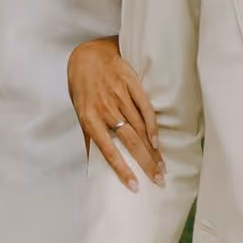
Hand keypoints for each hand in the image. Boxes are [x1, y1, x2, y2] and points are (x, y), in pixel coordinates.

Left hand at [68, 36, 160, 186]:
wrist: (87, 56)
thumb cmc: (82, 88)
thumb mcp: (80, 113)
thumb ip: (88, 139)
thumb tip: (92, 166)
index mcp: (89, 118)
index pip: (108, 150)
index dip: (122, 169)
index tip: (135, 186)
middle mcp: (105, 108)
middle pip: (130, 140)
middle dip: (146, 163)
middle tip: (158, 180)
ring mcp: (119, 95)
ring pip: (140, 128)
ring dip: (152, 150)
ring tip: (162, 167)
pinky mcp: (131, 84)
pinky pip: (145, 108)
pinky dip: (153, 127)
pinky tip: (157, 142)